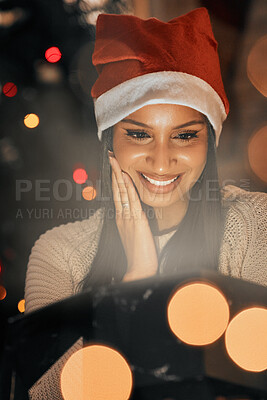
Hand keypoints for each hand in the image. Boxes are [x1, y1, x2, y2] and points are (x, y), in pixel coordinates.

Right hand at [109, 154, 157, 281]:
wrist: (140, 269)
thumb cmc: (139, 254)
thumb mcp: (135, 234)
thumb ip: (135, 223)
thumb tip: (137, 214)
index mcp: (121, 219)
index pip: (117, 194)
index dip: (115, 179)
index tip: (114, 166)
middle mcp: (122, 216)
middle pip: (116, 190)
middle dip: (113, 171)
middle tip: (110, 156)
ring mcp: (127, 218)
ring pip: (121, 192)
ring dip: (118, 175)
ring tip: (115, 160)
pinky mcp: (136, 221)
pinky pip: (131, 200)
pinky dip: (128, 187)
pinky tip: (125, 177)